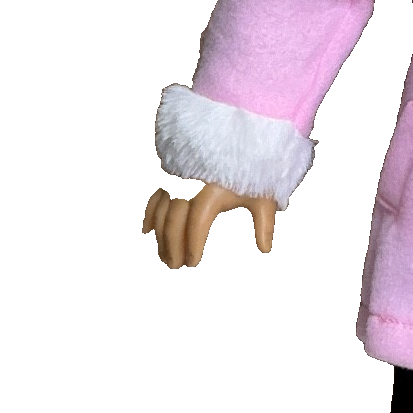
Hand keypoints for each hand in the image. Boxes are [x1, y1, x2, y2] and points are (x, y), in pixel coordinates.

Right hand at [142, 183, 276, 268]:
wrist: (246, 146)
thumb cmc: (254, 174)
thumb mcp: (264, 198)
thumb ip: (265, 224)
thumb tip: (265, 250)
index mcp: (216, 190)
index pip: (198, 220)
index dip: (193, 242)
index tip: (193, 263)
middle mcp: (195, 185)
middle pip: (174, 218)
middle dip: (173, 245)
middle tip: (177, 266)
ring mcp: (183, 182)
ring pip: (162, 211)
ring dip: (160, 236)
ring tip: (165, 257)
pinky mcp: (176, 180)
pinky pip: (156, 197)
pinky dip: (149, 212)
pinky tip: (147, 231)